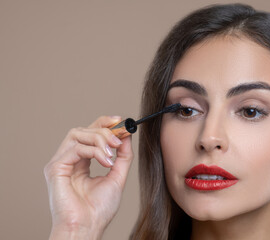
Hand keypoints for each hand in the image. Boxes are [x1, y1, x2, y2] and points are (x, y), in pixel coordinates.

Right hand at [44, 116, 132, 238]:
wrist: (87, 227)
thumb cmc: (98, 209)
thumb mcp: (117, 177)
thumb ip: (122, 157)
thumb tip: (126, 136)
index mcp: (81, 162)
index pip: (90, 133)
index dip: (104, 123)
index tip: (120, 121)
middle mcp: (69, 159)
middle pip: (83, 130)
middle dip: (104, 130)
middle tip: (119, 139)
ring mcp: (60, 163)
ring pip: (77, 134)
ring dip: (99, 138)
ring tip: (111, 153)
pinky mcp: (55, 168)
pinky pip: (75, 148)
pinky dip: (94, 151)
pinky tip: (105, 162)